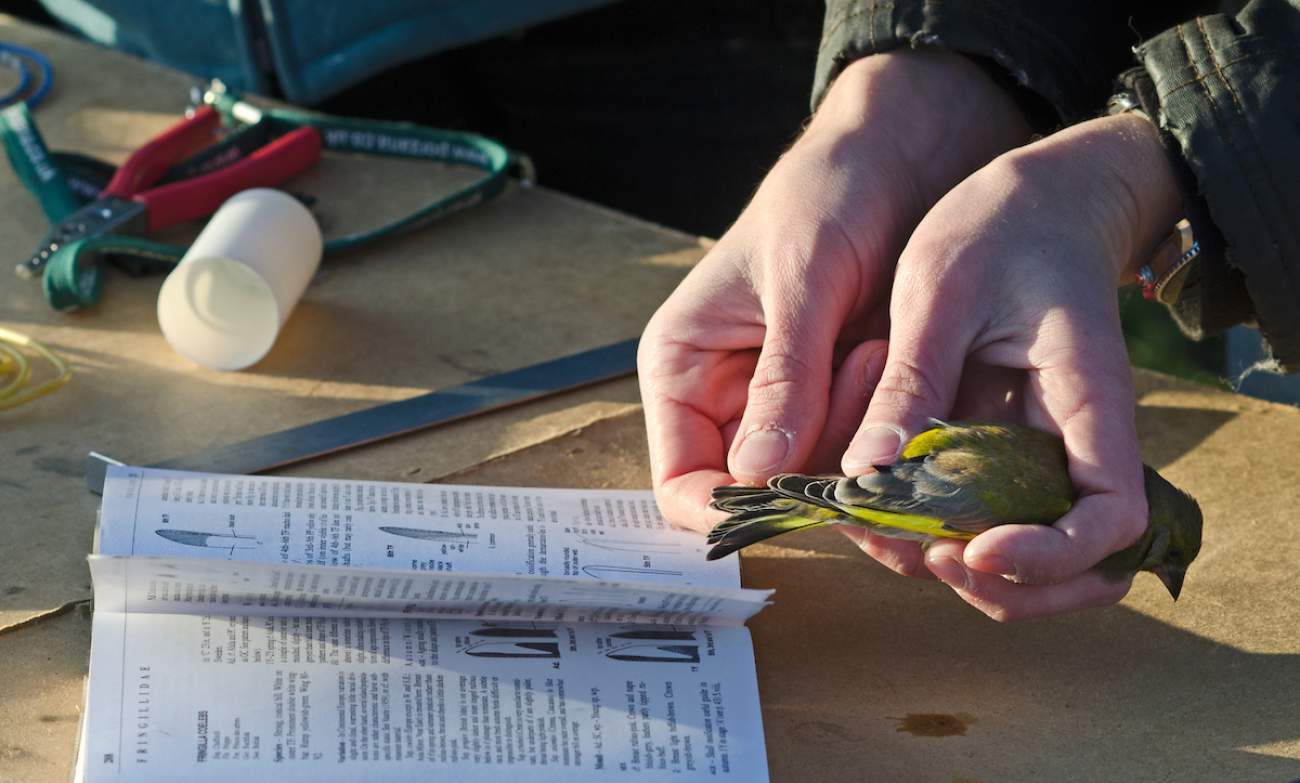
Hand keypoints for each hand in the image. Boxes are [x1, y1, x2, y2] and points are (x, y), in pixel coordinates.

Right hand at [638, 50, 1031, 530]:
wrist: (900, 163)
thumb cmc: (827, 196)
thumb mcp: (801, 278)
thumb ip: (783, 375)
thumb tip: (759, 471)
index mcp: (685, 369)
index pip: (682, 481)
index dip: (725, 510)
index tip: (794, 503)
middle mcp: (728, 402)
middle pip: (758, 493)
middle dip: (814, 475)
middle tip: (866, 412)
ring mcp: (790, 411)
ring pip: (817, 484)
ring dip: (859, 451)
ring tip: (884, 356)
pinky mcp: (847, 409)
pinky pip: (860, 461)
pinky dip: (889, 449)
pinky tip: (910, 392)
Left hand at [841, 113, 1182, 618]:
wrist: (1032, 197)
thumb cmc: (999, 225)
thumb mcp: (940, 289)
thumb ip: (913, 379)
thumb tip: (867, 471)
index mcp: (1088, 400)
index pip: (1112, 518)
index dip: (1051, 555)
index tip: (975, 549)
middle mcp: (1077, 441)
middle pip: (1083, 564)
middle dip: (1006, 586)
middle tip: (918, 554)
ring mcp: (1043, 451)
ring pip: (1031, 550)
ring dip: (965, 567)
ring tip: (881, 536)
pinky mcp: (1005, 448)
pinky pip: (987, 513)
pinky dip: (940, 529)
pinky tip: (877, 510)